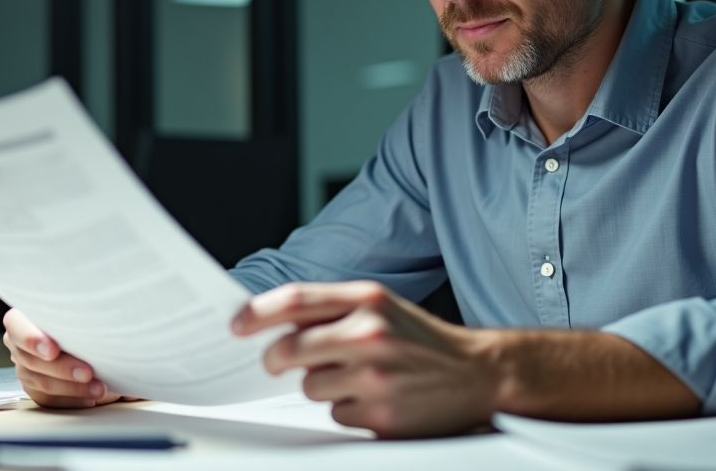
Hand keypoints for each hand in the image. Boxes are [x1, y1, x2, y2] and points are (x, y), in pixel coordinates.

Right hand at [3, 308, 122, 408]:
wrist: (86, 337)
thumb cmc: (83, 318)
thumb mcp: (80, 310)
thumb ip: (82, 313)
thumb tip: (109, 317)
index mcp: (24, 317)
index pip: (16, 325)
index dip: (31, 339)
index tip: (53, 351)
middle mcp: (19, 343)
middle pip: (32, 359)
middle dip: (62, 368)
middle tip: (87, 373)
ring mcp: (24, 368)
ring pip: (42, 382)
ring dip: (73, 388)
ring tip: (99, 388)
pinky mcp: (35, 388)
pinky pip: (50, 399)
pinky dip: (72, 400)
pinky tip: (91, 398)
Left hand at [233, 281, 497, 437]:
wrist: (479, 373)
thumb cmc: (424, 340)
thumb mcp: (383, 307)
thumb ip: (335, 310)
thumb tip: (276, 323)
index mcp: (369, 299)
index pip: (296, 300)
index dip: (257, 312)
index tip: (236, 324)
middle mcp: (370, 334)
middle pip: (289, 350)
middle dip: (275, 359)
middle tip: (278, 362)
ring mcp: (375, 377)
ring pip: (310, 386)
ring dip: (323, 385)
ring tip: (358, 377)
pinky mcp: (380, 416)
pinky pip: (335, 415)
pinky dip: (348, 409)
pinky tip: (376, 399)